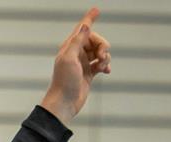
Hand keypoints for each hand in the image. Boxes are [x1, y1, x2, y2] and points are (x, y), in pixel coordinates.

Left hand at [40, 7, 110, 124]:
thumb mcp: (69, 59)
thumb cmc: (64, 82)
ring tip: (102, 67)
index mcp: (68, 48)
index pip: (81, 29)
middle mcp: (75, 54)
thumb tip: (85, 25)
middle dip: (103, 46)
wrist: (64, 103)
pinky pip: (101, 64)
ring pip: (101, 52)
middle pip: (96, 41)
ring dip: (105, 57)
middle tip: (102, 56)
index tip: (97, 9)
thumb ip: (77, 41)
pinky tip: (106, 71)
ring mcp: (82, 64)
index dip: (89, 19)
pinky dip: (106, 66)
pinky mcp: (88, 73)